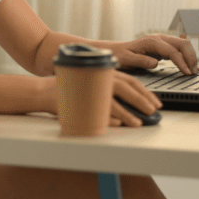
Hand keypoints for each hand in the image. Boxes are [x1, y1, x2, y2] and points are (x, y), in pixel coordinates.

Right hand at [40, 73, 161, 127]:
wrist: (43, 92)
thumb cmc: (70, 90)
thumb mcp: (92, 85)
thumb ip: (109, 92)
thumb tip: (130, 107)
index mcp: (104, 73)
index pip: (131, 81)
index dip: (146, 92)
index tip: (156, 103)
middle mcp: (97, 79)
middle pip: (125, 89)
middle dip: (142, 101)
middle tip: (152, 111)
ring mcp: (87, 90)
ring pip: (112, 101)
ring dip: (127, 113)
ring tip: (137, 122)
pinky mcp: (77, 101)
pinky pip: (96, 111)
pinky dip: (108, 118)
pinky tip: (117, 125)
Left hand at [112, 34, 198, 74]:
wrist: (117, 51)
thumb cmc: (120, 55)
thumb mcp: (127, 60)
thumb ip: (140, 61)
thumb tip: (155, 63)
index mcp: (151, 41)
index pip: (172, 51)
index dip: (181, 62)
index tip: (187, 72)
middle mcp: (159, 38)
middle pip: (182, 44)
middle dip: (191, 57)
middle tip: (194, 72)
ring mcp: (162, 41)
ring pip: (183, 44)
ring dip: (191, 56)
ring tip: (194, 70)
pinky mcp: (163, 46)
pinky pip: (179, 49)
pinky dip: (186, 56)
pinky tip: (189, 66)